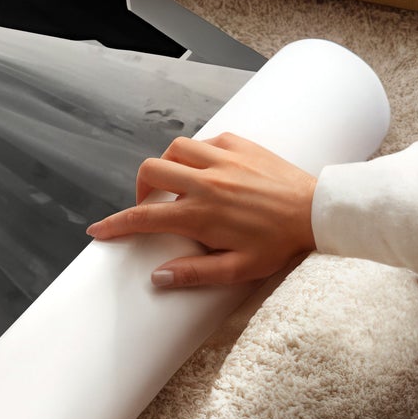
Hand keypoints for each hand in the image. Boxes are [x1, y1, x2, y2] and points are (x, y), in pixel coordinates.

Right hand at [85, 132, 316, 287]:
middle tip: (151, 205)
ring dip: (167, 166)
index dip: (115, 225)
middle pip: (151, 171)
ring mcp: (223, 159)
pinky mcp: (240, 145)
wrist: (319, 212)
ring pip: (174, 149)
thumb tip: (157, 277)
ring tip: (177, 184)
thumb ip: (195, 273)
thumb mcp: (239, 269)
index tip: (98, 230)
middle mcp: (206, 182)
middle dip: (140, 188)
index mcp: (201, 214)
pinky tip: (207, 169)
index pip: (144, 218)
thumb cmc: (280, 244)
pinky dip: (197, 153)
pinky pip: (205, 141)